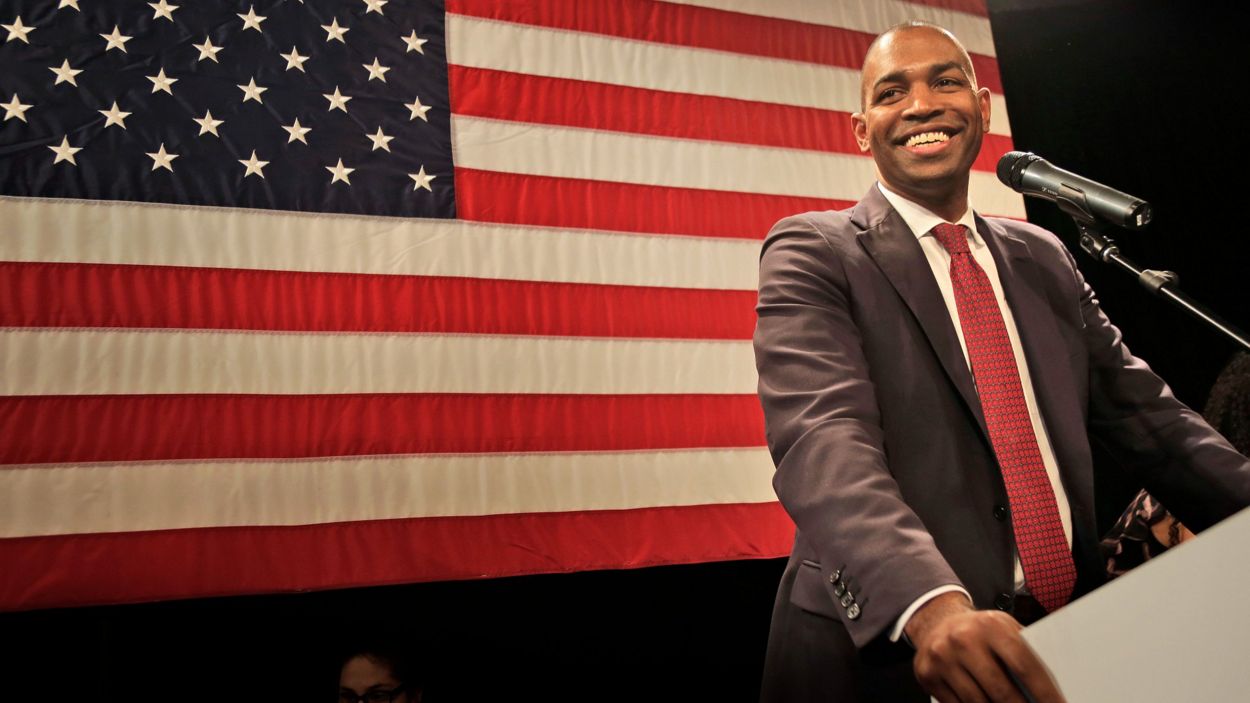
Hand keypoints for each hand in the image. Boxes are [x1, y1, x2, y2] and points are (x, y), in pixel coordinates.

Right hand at [905, 592, 1065, 702]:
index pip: (1024, 666)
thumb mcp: (1003, 628)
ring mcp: (943, 658)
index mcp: (991, 626)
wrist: (935, 621)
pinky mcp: (928, 675)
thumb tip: (1052, 688)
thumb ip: (1024, 651)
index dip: (1045, 693)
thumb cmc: (980, 631)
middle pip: (1002, 691)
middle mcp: (964, 640)